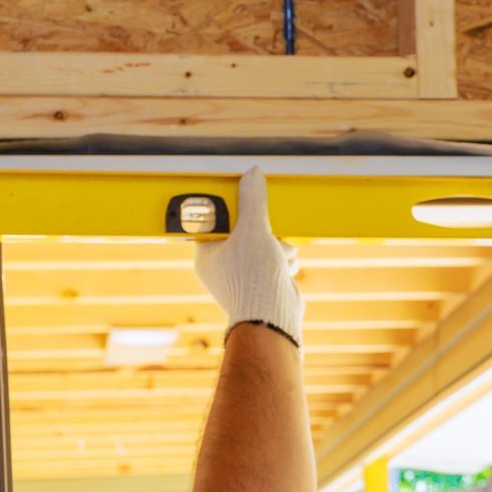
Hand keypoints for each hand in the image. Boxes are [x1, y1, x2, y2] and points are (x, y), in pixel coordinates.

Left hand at [193, 169, 303, 346]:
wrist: (273, 318)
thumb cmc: (254, 277)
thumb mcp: (254, 230)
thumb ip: (253, 200)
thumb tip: (253, 172)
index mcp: (206, 253)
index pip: (215, 219)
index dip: (232, 208)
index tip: (243, 198)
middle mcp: (219, 265)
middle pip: (242, 230)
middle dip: (262, 230)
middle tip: (266, 230)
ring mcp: (240, 276)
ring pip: (261, 244)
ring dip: (275, 244)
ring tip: (278, 253)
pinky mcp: (259, 283)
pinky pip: (271, 260)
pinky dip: (282, 259)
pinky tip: (286, 264)